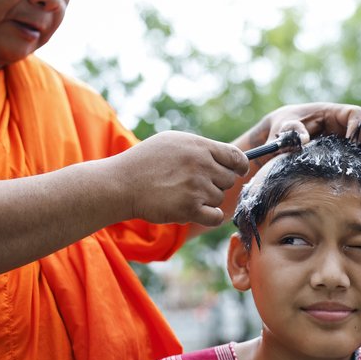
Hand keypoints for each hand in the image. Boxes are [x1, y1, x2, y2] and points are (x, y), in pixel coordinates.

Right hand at [106, 131, 248, 226]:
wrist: (121, 184)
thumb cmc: (144, 162)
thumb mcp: (173, 142)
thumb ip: (200, 148)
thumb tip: (226, 156)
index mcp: (199, 146)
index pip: (236, 157)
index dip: (240, 167)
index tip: (237, 172)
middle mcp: (201, 165)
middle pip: (229, 180)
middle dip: (217, 184)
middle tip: (195, 185)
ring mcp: (197, 187)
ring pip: (219, 198)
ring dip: (206, 200)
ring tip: (183, 194)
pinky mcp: (190, 208)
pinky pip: (216, 217)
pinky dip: (210, 217)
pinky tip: (196, 212)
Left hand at [258, 103, 360, 182]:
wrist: (280, 138)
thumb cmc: (283, 127)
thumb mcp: (283, 127)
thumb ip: (290, 130)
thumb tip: (303, 140)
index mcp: (334, 114)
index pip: (356, 114)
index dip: (358, 126)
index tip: (351, 142)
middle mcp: (346, 127)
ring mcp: (349, 142)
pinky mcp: (348, 156)